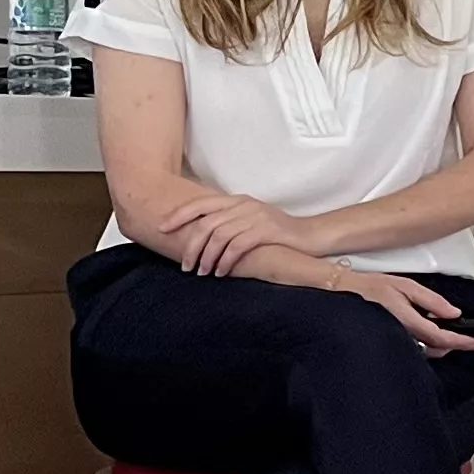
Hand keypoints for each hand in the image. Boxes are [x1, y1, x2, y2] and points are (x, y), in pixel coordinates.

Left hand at [158, 190, 316, 278]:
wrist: (311, 236)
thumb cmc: (277, 234)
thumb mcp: (249, 222)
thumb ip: (228, 224)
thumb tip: (198, 240)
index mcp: (236, 201)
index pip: (200, 203)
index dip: (178, 215)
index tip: (162, 229)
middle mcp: (243, 205)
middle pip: (206, 223)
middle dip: (191, 246)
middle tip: (185, 266)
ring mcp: (256, 216)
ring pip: (219, 235)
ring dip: (206, 256)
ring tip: (202, 272)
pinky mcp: (267, 230)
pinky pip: (238, 245)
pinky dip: (225, 260)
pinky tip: (221, 271)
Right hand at [337, 266, 473, 355]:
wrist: (337, 294)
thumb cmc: (366, 288)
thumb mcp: (405, 286)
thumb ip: (432, 301)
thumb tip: (454, 313)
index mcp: (407, 320)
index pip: (441, 338)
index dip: (461, 342)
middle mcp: (400, 336)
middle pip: (433, 349)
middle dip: (450, 345)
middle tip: (462, 337)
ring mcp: (392, 342)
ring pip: (422, 352)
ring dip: (436, 345)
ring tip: (444, 333)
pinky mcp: (386, 343)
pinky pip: (410, 350)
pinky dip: (422, 345)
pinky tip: (424, 335)